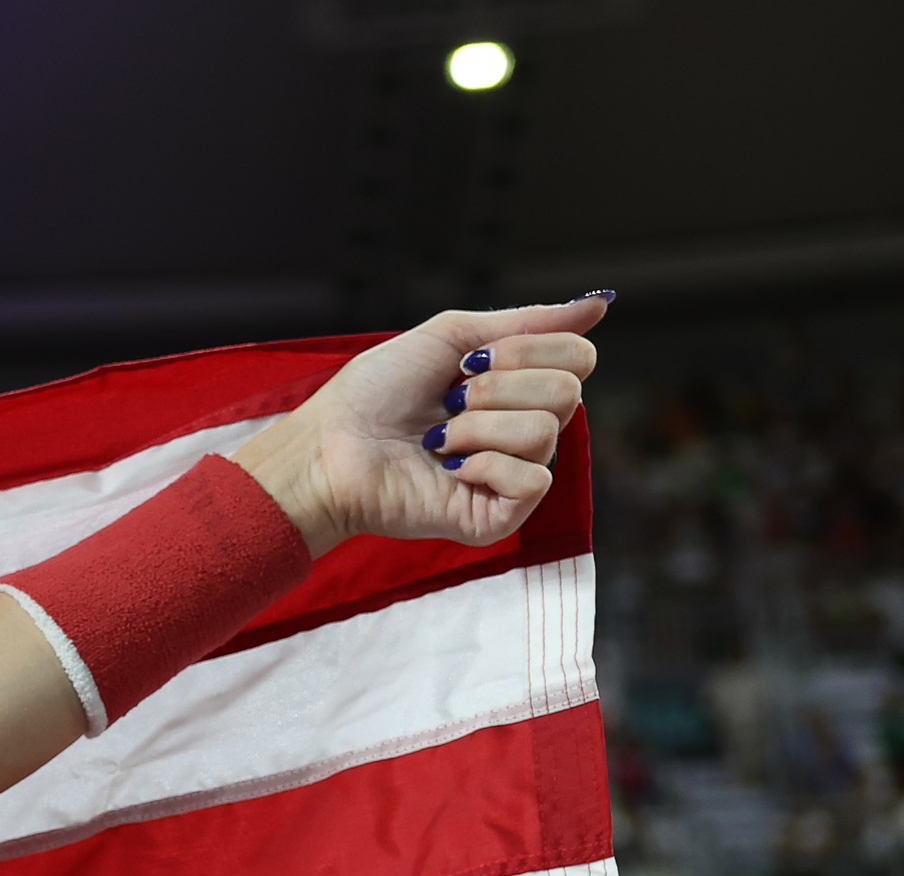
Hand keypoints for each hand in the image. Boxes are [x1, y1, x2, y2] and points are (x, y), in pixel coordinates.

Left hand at [231, 294, 609, 558]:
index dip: (527, 350)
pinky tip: (449, 469)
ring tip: (437, 439)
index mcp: (518, 389)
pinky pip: (533, 480)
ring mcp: (511, 477)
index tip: (467, 361)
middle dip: (499, 386)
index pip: (578, 358)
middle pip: (568, 391)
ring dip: (480, 425)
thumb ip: (527, 323)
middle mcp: (522, 432)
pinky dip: (486, 464)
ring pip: (547, 432)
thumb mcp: (452, 338)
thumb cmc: (374, 394)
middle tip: (449, 402)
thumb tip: (598, 306)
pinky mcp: (496, 518)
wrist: (327, 447)